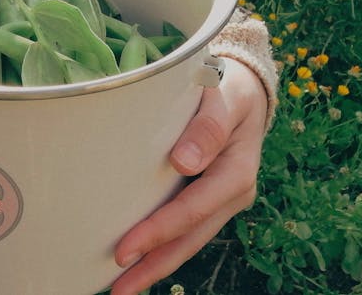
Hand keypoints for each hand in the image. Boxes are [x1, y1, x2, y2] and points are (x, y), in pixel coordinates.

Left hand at [110, 58, 267, 294]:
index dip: (158, 232)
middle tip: (116, 289)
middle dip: (153, 265)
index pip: (193, 209)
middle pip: (191, 238)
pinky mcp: (209, 197)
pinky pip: (187, 228)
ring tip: (120, 287)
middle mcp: (233, 193)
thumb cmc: (229, 87)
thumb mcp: (224, 96)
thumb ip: (208, 125)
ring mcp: (222, 199)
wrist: (244, 88)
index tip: (123, 249)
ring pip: (189, 241)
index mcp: (238, 171)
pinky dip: (163, 246)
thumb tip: (184, 163)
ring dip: (156, 264)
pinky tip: (140, 258)